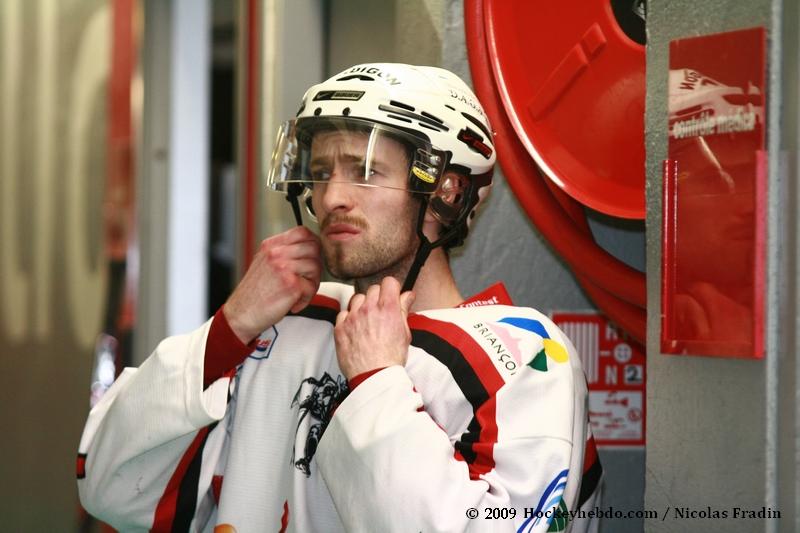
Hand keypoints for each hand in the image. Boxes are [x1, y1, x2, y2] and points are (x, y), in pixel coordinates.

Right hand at [224, 226, 321, 342]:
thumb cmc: (255, 292)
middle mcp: (276, 253)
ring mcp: (284, 267)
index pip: (302, 231)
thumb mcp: (264, 263)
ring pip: (316, 267)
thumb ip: (284, 252)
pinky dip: (306, 299)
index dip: (313, 243)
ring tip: (298, 293)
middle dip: (315, 265)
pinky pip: (312, 287)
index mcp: (271, 246)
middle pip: (314, 248)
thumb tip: (310, 247)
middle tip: (306, 279)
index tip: (313, 256)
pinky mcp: (291, 284)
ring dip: (311, 284)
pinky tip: (294, 303)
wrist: (242, 314)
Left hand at [334, 276, 414, 379]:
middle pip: (373, 289)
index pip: (389, 282)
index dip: (392, 289)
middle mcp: (369, 309)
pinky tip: (356, 329)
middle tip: (381, 312)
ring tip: (367, 320)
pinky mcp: (340, 327)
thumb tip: (408, 295)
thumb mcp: (405, 333)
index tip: (392, 296)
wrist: (373, 376)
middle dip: (379, 297)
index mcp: (388, 308)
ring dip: (363, 305)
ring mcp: (352, 317)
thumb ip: (404, 309)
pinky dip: (349, 318)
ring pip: (357, 298)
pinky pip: (343, 313)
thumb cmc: (391, 358)